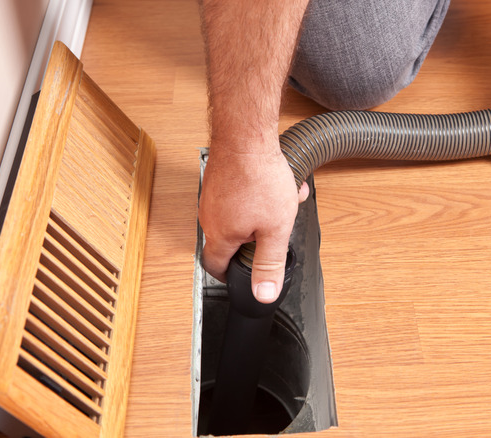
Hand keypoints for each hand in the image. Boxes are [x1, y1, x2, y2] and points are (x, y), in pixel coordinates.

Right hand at [198, 143, 308, 302]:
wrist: (246, 136)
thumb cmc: (260, 178)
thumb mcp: (275, 230)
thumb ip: (269, 264)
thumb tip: (263, 295)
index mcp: (219, 235)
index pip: (214, 267)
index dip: (228, 276)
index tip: (238, 277)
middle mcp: (209, 217)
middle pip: (229, 240)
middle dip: (256, 240)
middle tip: (274, 233)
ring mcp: (211, 196)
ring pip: (238, 216)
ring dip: (261, 215)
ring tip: (282, 203)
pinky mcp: (219, 179)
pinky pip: (238, 196)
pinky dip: (257, 196)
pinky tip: (277, 185)